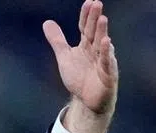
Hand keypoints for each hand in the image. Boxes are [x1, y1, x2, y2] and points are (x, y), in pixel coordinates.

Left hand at [43, 0, 118, 132]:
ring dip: (102, 32)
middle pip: (95, 32)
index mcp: (86, 45)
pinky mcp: (108, 74)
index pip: (85, 27)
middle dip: (95, 19)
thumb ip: (57, 40)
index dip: (85, 16)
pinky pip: (107, 63)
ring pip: (102, 45)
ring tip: (102, 19)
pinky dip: (106, 54)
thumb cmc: (79, 77)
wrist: (87, 100)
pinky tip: (106, 43)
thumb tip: (47, 22)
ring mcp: (103, 61)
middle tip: (97, 3)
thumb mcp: (64, 57)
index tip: (88, 2)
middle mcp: (96, 50)